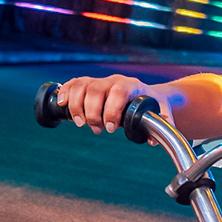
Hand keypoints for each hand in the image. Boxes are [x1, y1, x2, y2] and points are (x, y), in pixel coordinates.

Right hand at [54, 74, 169, 135]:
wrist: (146, 94)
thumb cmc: (152, 105)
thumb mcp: (160, 112)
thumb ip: (160, 125)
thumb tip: (152, 140)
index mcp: (131, 85)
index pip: (118, 92)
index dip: (111, 109)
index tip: (110, 128)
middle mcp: (113, 80)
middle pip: (95, 89)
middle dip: (92, 112)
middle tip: (96, 130)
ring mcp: (99, 81)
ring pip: (81, 85)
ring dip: (76, 106)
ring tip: (81, 124)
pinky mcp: (88, 85)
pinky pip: (73, 83)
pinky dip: (65, 92)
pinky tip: (61, 104)